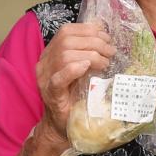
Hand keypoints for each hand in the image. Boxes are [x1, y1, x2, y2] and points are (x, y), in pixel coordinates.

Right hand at [33, 21, 112, 145]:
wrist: (63, 126)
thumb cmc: (75, 96)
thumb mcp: (81, 70)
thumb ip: (86, 53)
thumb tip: (105, 38)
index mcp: (50, 54)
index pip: (66, 31)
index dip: (88, 30)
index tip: (106, 37)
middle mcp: (44, 64)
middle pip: (66, 41)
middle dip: (94, 42)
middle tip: (110, 52)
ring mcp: (46, 80)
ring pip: (64, 56)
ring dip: (90, 55)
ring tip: (105, 63)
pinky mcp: (52, 96)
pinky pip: (58, 79)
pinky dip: (73, 70)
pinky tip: (85, 67)